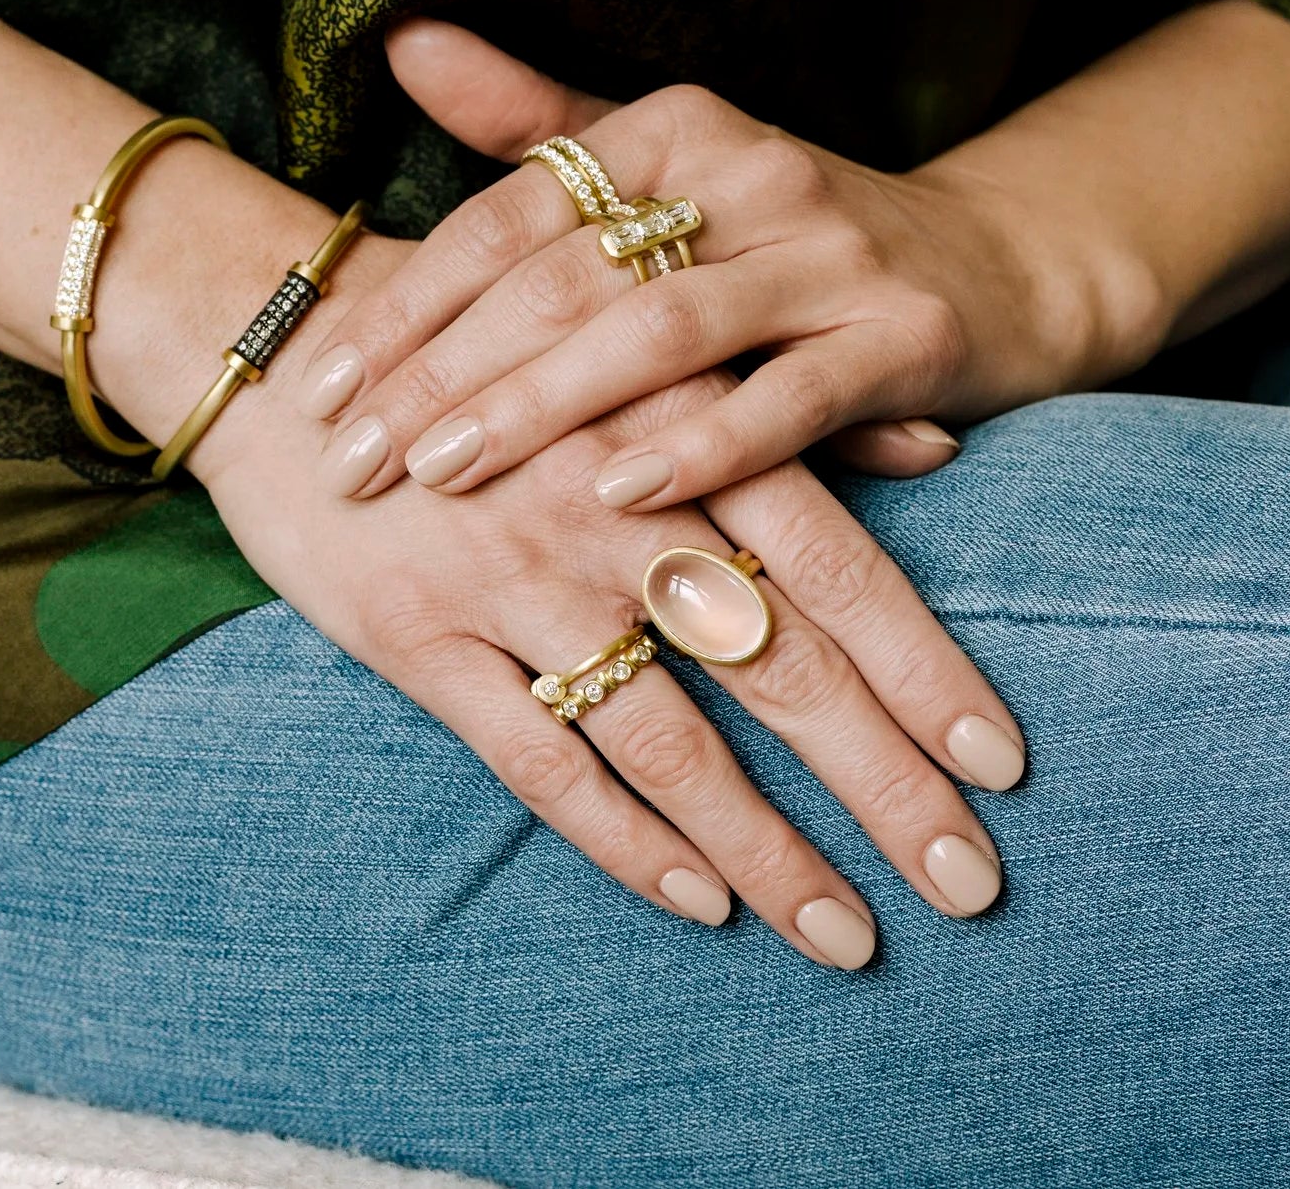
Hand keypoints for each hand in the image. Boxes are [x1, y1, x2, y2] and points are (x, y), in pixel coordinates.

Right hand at [191, 248, 1025, 967]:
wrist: (286, 358)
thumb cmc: (483, 359)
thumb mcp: (628, 358)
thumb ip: (781, 416)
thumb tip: (939, 456)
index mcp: (675, 431)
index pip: (833, 568)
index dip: (922, 670)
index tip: (1003, 769)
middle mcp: (605, 505)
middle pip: (774, 665)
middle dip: (879, 784)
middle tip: (968, 886)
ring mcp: (508, 575)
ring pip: (665, 733)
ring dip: (763, 843)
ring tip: (844, 930)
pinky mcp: (419, 634)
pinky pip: (535, 756)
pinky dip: (621, 835)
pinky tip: (696, 900)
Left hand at [298, 20, 1130, 509]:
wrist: (1002, 267)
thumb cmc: (786, 234)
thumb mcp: (664, 164)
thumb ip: (534, 121)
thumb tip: (403, 39)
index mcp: (672, 126)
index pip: (506, 217)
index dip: (404, 302)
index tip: (316, 385)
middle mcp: (748, 171)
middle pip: (562, 277)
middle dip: (443, 373)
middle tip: (351, 457)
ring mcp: (832, 251)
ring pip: (658, 331)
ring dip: (541, 408)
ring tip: (445, 473)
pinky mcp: (906, 335)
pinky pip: (789, 397)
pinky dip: (700, 444)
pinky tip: (616, 493)